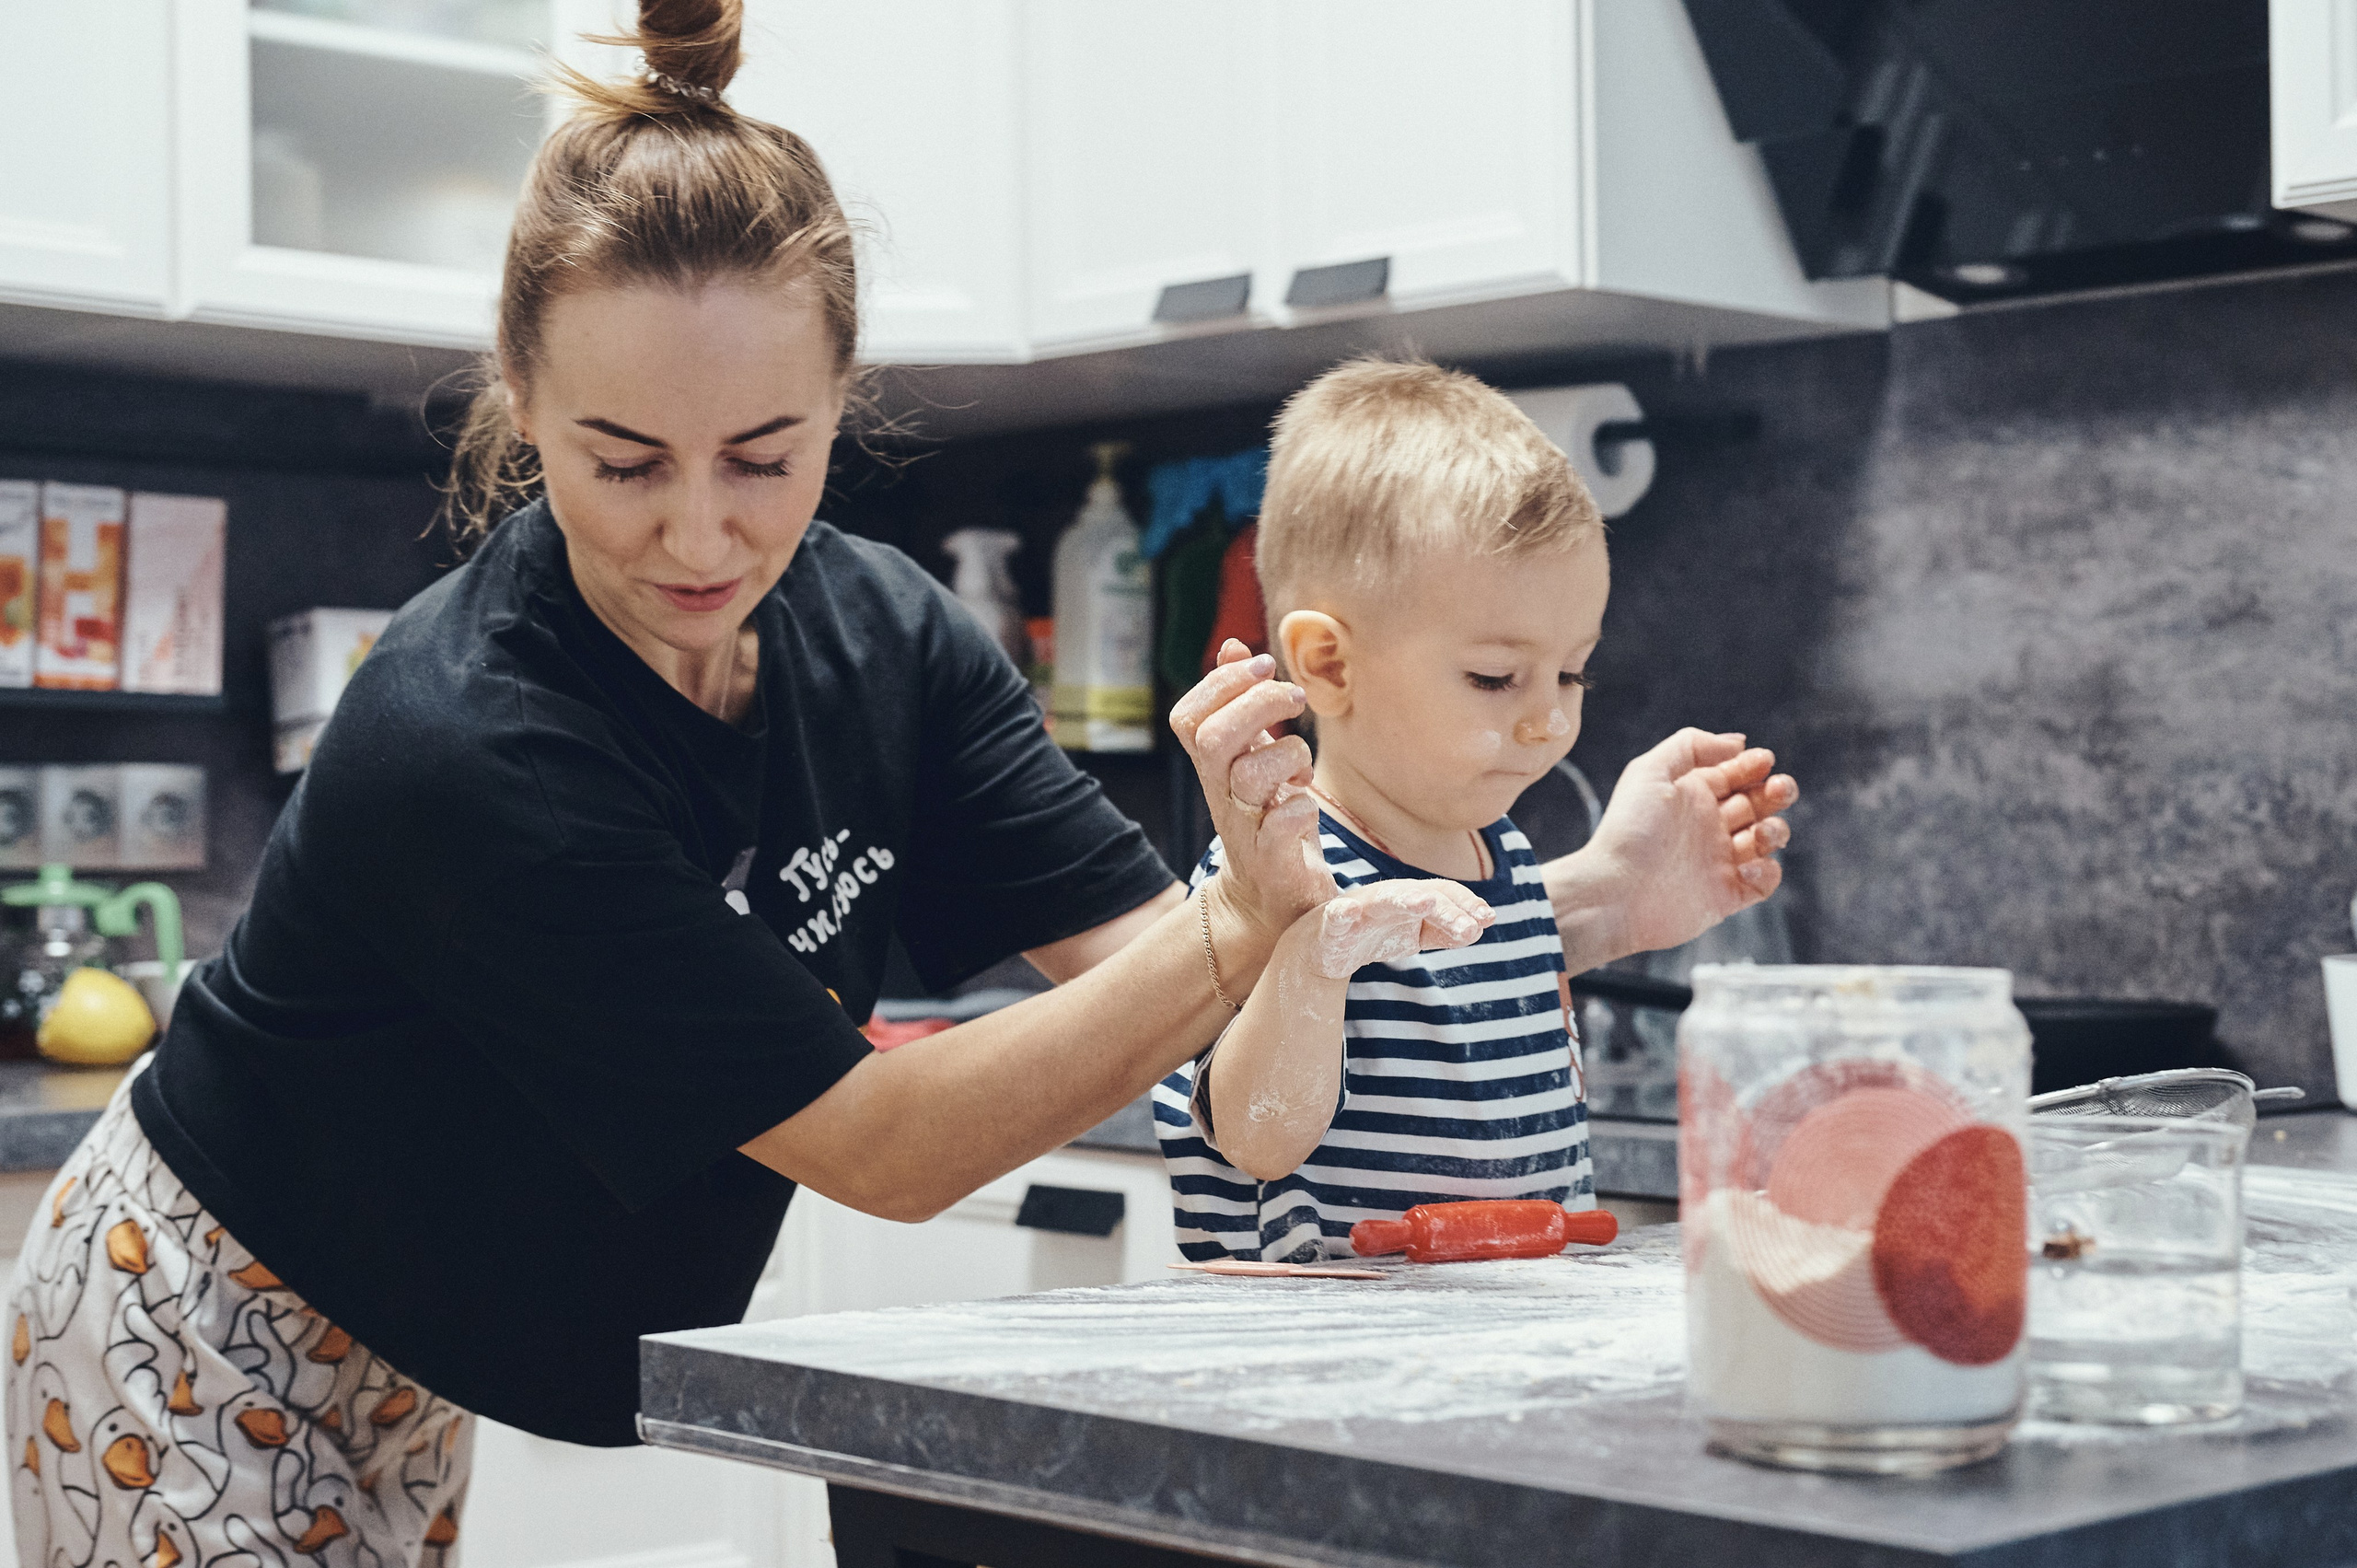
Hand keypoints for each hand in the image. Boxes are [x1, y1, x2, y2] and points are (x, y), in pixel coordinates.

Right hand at [1168, 641, 1336, 970]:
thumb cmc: (1268, 817)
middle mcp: (1221, 794)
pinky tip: (1307, 805)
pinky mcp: (1273, 860)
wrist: (1269, 898)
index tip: (1262, 664)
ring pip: (1249, 775)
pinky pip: (1280, 825)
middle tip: (1293, 698)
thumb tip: (1232, 646)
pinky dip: (1300, 808)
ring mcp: (1244, 827)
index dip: (1220, 683)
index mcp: (1214, 767)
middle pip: (1213, 738)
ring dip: (1288, 755)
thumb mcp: (1254, 754)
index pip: (1189, 716)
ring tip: (1302, 766)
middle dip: (1257, 704)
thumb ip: (1241, 704)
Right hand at [1305, 880, 1493, 979]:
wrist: (1323, 949)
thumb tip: (1479, 928)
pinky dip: (1341, 913)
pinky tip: (1347, 911)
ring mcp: (1359, 908)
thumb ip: (1445, 932)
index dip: (1465, 903)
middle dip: (1447, 909)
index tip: (1488, 918)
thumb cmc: (1373, 935)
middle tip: (1471, 927)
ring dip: (1405, 898)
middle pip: (1420, 894)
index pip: (1443, 893)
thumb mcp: (1415, 936)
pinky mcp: (1332, 925)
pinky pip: (1336, 917)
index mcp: (1409, 898)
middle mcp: (1387, 896)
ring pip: (1384, 899)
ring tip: (1424, 903)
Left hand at [1550, 728, 1797, 966]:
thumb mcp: (1649, 772)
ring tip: (1759, 832)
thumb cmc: (1628, 832)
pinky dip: (1767, 872)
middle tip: (1778, 789)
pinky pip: (1763, 882)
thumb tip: (1737, 743)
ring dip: (1775, 830)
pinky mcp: (1725, 896)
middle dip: (1777, 792)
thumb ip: (1690, 746)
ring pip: (1767, 840)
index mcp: (1691, 795)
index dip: (1754, 764)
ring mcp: (1718, 861)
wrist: (1615, 894)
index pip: (1736, 773)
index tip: (1763, 760)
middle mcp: (1707, 826)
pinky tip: (1746, 868)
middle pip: (1759, 803)